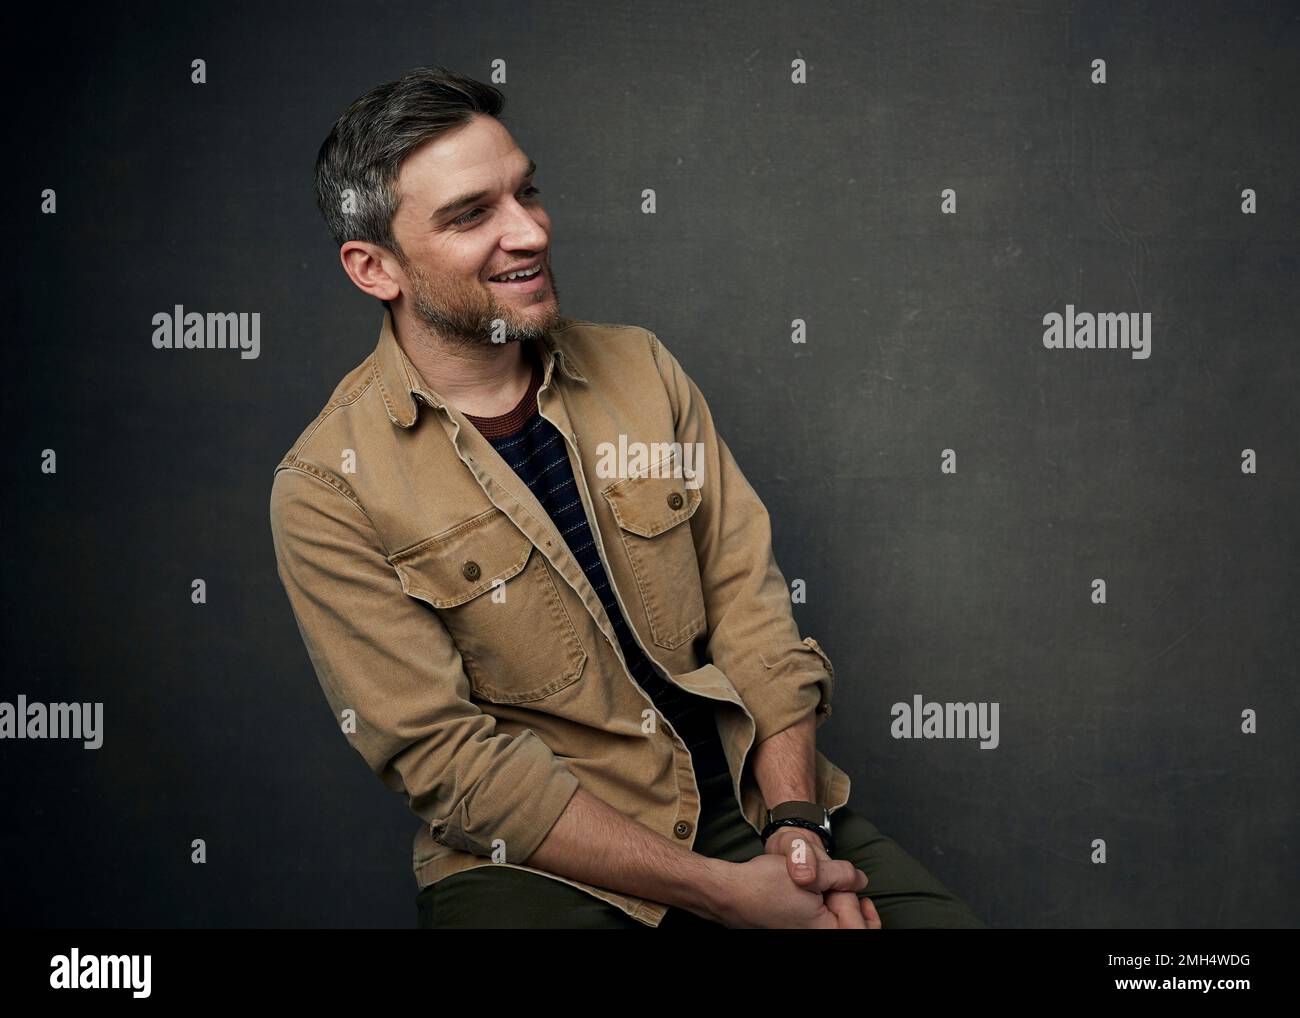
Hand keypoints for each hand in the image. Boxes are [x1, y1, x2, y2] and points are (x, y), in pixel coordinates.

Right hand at [708, 853, 867, 927]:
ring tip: (825, 885)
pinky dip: (828, 908)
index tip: (846, 884)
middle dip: (851, 903)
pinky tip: (819, 893)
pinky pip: (825, 923)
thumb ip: (842, 875)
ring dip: (839, 904)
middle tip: (839, 884)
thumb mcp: (809, 873)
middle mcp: (816, 936)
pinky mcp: (798, 929)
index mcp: (824, 932)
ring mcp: (806, 933)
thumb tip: (861, 879)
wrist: (731, 893)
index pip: (860, 926)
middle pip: (853, 926)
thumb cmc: (764, 885)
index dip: (856, 901)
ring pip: (839, 923)